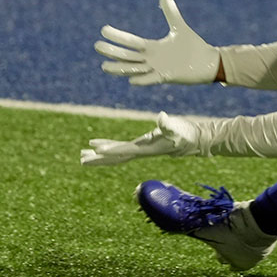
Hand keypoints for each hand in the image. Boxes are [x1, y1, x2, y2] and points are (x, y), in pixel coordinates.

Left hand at [80, 111, 199, 165]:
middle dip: (99, 160)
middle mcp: (140, 151)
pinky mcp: (141, 144)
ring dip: (99, 156)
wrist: (194, 140)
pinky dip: (108, 146)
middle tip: (82, 160)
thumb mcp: (177, 128)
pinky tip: (97, 144)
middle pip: (115, 158)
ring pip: (115, 155)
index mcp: (146, 148)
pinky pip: (120, 148)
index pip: (125, 150)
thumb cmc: (187, 134)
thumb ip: (168, 124)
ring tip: (82, 156)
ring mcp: (140, 149)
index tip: (95, 151)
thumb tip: (161, 116)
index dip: (111, 150)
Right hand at [94, 0, 220, 85]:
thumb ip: (171, 13)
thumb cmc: (192, 47)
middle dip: (112, 51)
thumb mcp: (179, 28)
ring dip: (120, 68)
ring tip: (103, 66)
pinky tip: (131, 80)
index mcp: (153, 49)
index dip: (118, 36)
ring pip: (134, 70)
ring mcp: (158, 69)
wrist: (208, 63)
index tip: (103, 29)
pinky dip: (142, 80)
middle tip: (96, 45)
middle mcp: (152, 60)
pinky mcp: (167, 78)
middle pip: (128, 55)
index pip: (131, 42)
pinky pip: (152, 80)